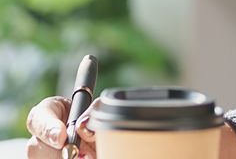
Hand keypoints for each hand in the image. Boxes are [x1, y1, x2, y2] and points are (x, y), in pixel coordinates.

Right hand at [26, 95, 235, 157]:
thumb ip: (106, 111)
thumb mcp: (131, 113)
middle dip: (55, 152)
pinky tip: (95, 158)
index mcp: (67, 114)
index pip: (41, 114)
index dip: (47, 125)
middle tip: (83, 157)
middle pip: (36, 148)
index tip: (66, 135)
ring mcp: (65, 157)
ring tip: (94, 158)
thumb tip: (86, 122)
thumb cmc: (149, 124)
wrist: (169, 145)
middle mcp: (58, 140)